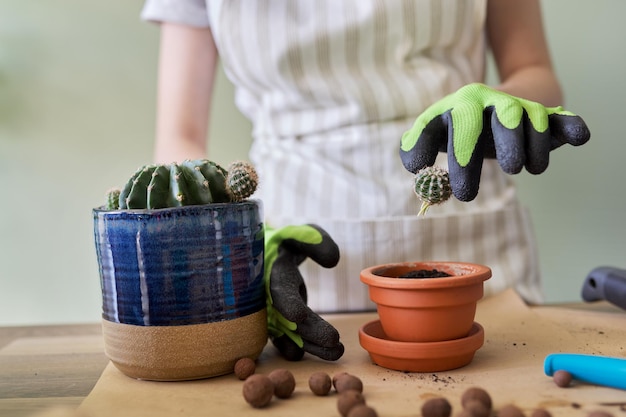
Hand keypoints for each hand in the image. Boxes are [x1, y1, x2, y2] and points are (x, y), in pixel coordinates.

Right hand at [264, 224, 343, 360]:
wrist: (262, 258)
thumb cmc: (284, 244)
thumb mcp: (298, 234)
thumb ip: (315, 241)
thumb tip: (332, 261)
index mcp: (272, 272)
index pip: (279, 290)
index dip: (287, 303)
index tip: (299, 316)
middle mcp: (267, 296)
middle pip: (287, 318)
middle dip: (309, 331)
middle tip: (333, 341)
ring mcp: (270, 312)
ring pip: (289, 333)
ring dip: (311, 345)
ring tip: (336, 352)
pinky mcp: (276, 322)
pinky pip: (286, 339)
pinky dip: (300, 348)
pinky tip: (320, 354)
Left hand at [399, 83, 590, 200]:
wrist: (490, 105)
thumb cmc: (456, 129)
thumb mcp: (433, 132)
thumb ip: (417, 147)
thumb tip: (415, 166)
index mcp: (458, 106)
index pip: (453, 126)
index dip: (451, 153)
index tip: (451, 185)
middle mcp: (489, 102)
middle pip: (500, 118)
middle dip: (505, 144)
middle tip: (507, 171)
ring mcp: (518, 107)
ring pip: (531, 118)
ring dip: (533, 144)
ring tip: (528, 169)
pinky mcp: (543, 115)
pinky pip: (560, 117)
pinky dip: (570, 126)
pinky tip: (579, 137)